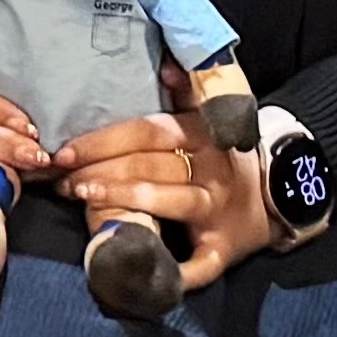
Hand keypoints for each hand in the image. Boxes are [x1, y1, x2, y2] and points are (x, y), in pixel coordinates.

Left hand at [58, 79, 275, 291]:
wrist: (275, 197)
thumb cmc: (221, 156)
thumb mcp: (209, 117)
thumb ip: (186, 91)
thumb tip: (165, 66)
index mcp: (202, 134)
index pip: (147, 132)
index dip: (105, 140)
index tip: (66, 151)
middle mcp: (211, 169)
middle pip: (149, 165)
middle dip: (99, 171)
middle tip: (61, 179)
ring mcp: (217, 209)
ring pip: (168, 201)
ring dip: (121, 199)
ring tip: (81, 198)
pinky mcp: (222, 247)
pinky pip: (198, 262)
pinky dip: (173, 270)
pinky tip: (136, 262)